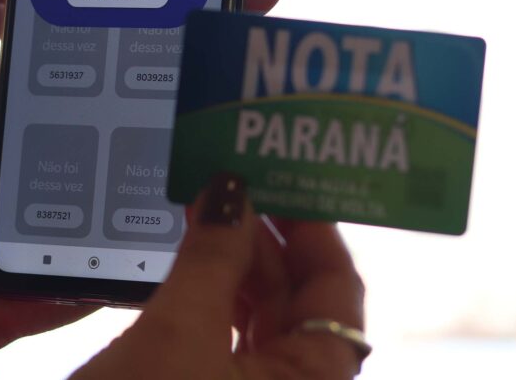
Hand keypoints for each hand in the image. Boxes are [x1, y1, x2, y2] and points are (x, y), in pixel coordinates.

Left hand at [0, 0, 293, 378]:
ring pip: (200, 126)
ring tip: (267, 56)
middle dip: (231, 23)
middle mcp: (120, 113)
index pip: (144, 15)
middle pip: (187, 63)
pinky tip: (253, 147)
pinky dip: (224, 178)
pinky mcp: (140, 224)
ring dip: (238, 96)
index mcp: (83, 71)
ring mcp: (135, 168)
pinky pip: (191, 198)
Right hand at [72, 175, 366, 379]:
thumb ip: (210, 260)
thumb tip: (232, 188)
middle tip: (229, 178)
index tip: (281, 176)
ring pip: (257, 317)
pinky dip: (208, 293)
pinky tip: (186, 260)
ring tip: (203, 209)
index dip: (315, 229)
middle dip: (266, 238)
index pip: (338, 293)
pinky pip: (223, 335)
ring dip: (234, 262)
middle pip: (298, 302)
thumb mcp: (177, 338)